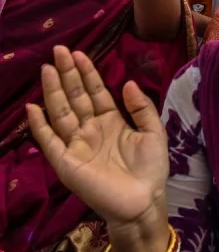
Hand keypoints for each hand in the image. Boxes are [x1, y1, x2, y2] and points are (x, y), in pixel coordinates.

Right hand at [26, 47, 168, 232]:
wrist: (143, 201)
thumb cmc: (151, 168)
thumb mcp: (153, 132)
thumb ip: (141, 107)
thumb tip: (127, 81)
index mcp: (111, 121)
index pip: (96, 92)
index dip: (87, 73)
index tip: (79, 52)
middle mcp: (91, 129)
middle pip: (75, 97)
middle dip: (67, 74)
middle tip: (58, 50)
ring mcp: (77, 144)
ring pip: (61, 112)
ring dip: (53, 91)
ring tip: (47, 69)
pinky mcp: (66, 162)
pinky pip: (50, 141)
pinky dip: (39, 125)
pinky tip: (32, 107)